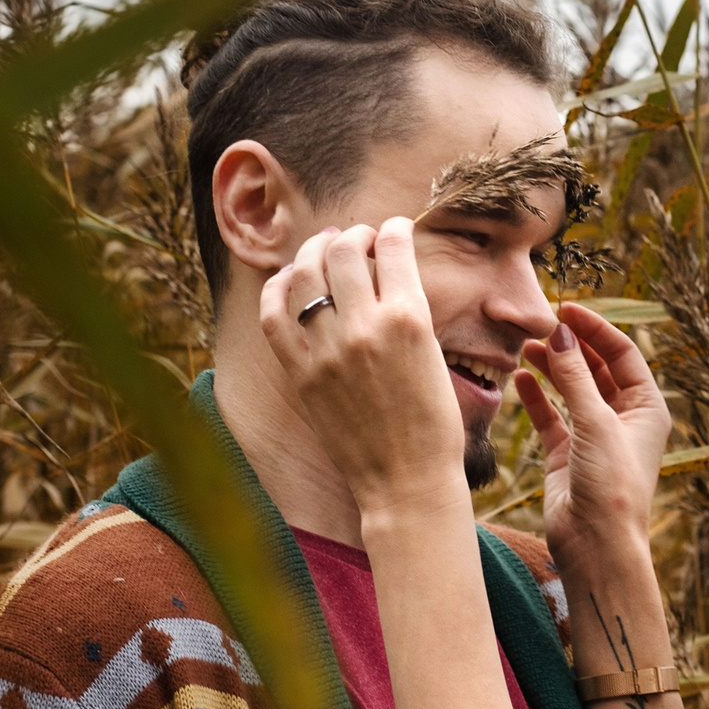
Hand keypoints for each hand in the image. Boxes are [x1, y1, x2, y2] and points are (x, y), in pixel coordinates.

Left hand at [259, 220, 466, 516]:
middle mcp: (365, 327)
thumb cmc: (433, 424)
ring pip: (306, 273)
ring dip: (316, 251)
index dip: (394, 228)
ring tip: (324, 248)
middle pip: (345, 250)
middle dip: (354, 234)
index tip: (394, 229)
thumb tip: (386, 274)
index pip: (394, 245)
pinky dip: (277, 288)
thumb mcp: (435, 355)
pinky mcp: (301, 374)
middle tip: (359, 238)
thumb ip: (407, 311)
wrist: (406, 481)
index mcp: (409, 318)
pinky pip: (274, 315)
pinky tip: (287, 278)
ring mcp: (327, 350)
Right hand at [516, 303, 670, 566]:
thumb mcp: (596, 423)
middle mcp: (623, 419)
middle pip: (596, 368)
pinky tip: (520, 378)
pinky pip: (551, 416)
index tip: (565, 310)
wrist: (596, 545)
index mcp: (647, 408)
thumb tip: (560, 334)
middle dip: (570, 346)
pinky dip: (537, 397)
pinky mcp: (567, 455)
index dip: (595, 329)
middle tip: (540, 326)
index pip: (622, 354)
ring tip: (524, 348)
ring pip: (572, 390)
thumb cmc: (612, 486)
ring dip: (551, 368)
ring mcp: (594, 436)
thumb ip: (575, 377)